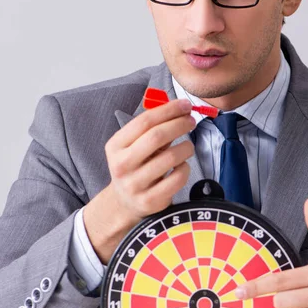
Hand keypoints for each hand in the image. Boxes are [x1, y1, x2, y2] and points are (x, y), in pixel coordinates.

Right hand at [83, 98, 195, 262]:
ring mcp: (135, 185)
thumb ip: (153, 128)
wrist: (124, 202)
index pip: (144, 121)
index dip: (168, 110)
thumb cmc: (136, 166)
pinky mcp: (150, 200)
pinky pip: (177, 178)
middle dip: (179, 124)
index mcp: (116, 146)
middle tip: (191, 121)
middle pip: (156, 136)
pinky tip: (182, 165)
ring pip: (170, 158)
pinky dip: (185, 168)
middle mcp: (122, 165)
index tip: (184, 105)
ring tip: (188, 146)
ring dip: (186, 147)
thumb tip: (180, 108)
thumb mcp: (134, 145)